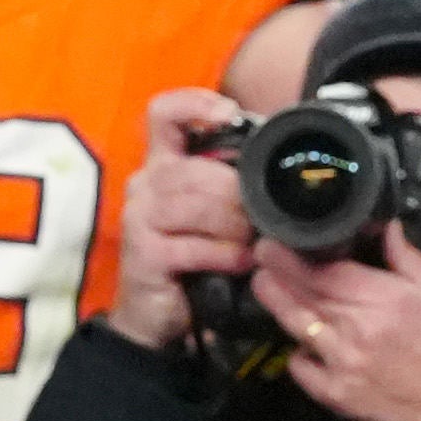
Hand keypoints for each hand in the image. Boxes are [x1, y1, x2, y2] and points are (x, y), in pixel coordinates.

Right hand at [100, 86, 254, 356]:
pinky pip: (196, 245)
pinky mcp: (143, 252)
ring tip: (250, 243)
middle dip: (237, 194)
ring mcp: (139, 217)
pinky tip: (239, 263)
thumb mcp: (214, 214)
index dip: (196, 104)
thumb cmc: (193, 259)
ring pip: (198, 204)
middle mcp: (145, 184)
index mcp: (162, 165)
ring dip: (235, 226)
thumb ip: (232, 184)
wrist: (158, 316)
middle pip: (196, 169)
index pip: (164, 114)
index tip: (230, 113)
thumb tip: (281, 167)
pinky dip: (226, 255)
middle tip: (258, 219)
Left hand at [257, 230, 420, 420]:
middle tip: (260, 253)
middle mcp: (355, 331)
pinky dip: (296, 350)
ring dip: (275, 303)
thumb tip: (385, 226)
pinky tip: (299, 338)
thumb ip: (412, 259)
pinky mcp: (332, 394)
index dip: (293, 256)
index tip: (273, 240)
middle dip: (275, 272)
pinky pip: (300, 366)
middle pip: (303, 295)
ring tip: (263, 283)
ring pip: (297, 326)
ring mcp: (339, 365)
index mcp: (384, 301)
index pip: (325, 273)